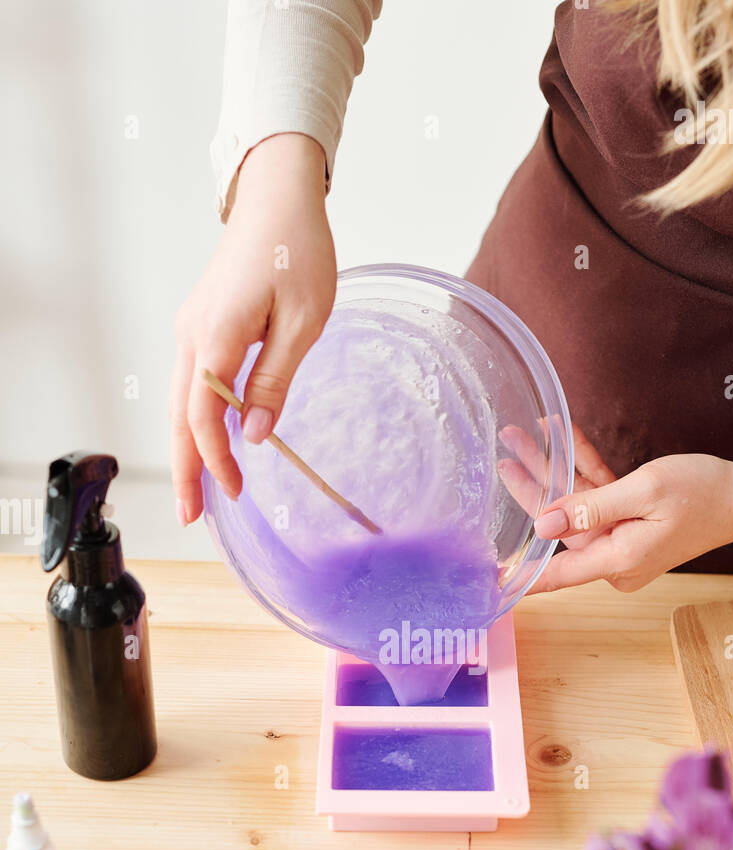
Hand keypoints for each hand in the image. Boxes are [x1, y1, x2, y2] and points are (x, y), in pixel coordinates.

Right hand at [170, 133, 336, 523]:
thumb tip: (254, 431)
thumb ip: (275, 379)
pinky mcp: (201, 325)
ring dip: (187, 448)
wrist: (277, 198)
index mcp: (215, 336)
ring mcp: (192, 329)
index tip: (237, 492)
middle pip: (178, 418)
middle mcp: (192, 336)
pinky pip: (190, 384)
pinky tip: (210, 442)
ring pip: (179, 403)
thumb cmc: (296, 250)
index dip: (216, 460)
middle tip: (191, 517)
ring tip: (197, 491)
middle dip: (186, 469)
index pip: (202, 417)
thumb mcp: (303, 321)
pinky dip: (194, 420)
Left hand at [500, 423, 732, 591]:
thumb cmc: (702, 493)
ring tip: (526, 432)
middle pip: (559, 525)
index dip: (517, 574)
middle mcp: (613, 558)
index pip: (553, 573)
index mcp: (615, 559)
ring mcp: (620, 542)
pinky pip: (598, 499)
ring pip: (575, 505)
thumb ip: (590, 508)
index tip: (486, 576)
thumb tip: (543, 524)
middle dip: (532, 484)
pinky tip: (564, 435)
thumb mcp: (643, 493)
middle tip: (505, 450)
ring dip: (555, 468)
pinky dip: (584, 470)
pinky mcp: (628, 525)